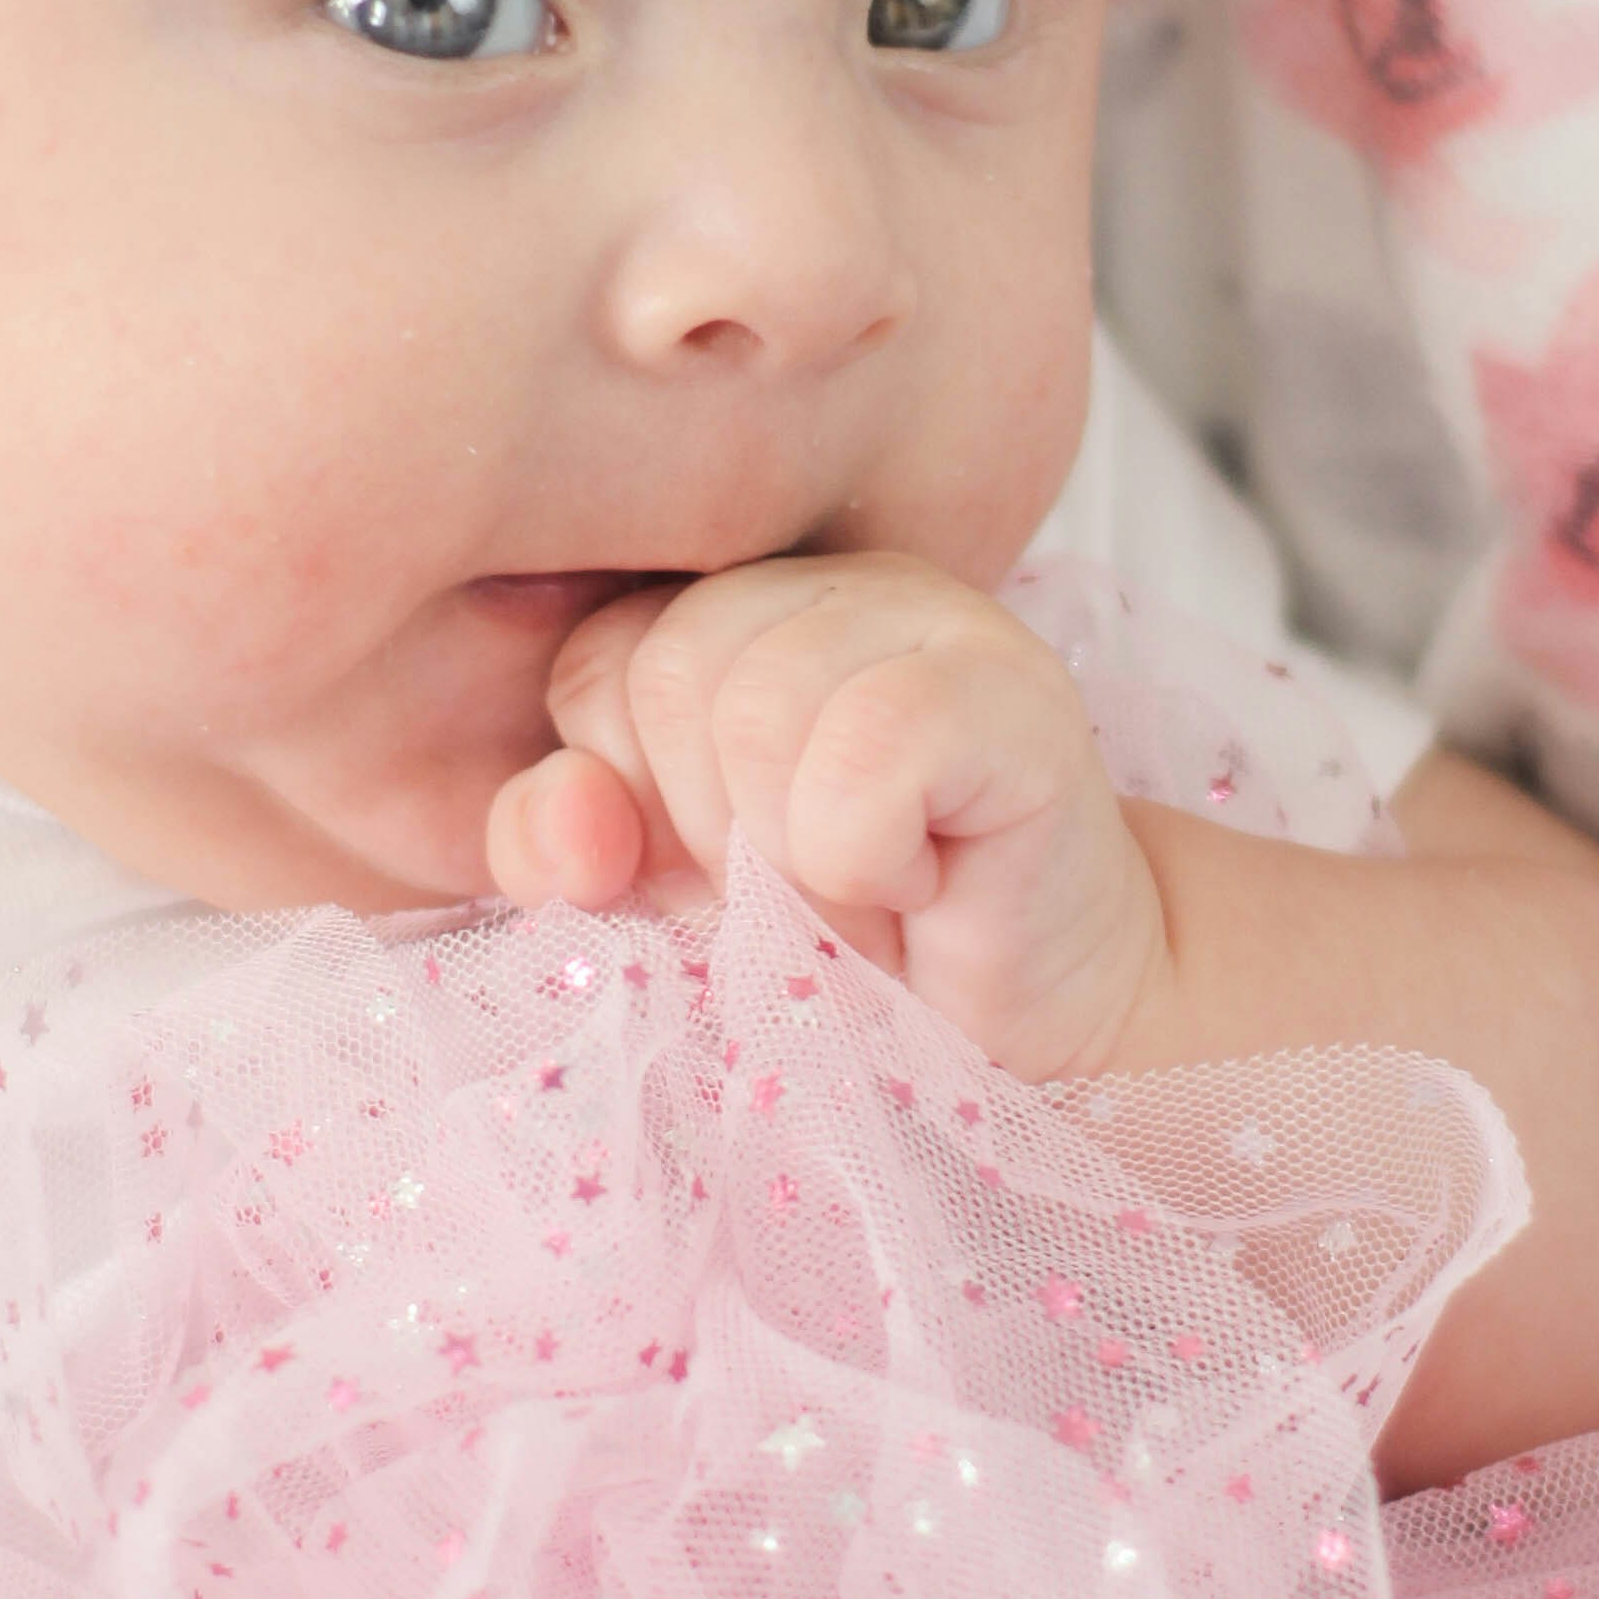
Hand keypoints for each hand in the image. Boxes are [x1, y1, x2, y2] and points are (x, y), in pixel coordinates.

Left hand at [485, 553, 1174, 1079]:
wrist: (1037, 1017)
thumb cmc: (848, 944)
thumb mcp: (658, 895)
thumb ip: (562, 844)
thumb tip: (566, 827)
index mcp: (737, 604)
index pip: (600, 662)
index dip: (635, 799)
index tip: (724, 867)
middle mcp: (834, 581)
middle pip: (670, 673)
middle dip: (715, 831)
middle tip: (813, 888)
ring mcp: (937, 617)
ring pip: (760, 711)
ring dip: (798, 864)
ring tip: (872, 893)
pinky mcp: (1017, 693)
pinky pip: (865, 756)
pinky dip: (865, 862)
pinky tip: (925, 885)